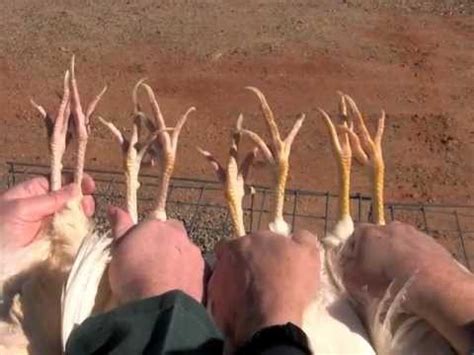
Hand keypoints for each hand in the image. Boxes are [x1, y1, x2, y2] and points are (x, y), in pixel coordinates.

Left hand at [0, 175, 94, 250]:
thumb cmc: (0, 229)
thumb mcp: (22, 208)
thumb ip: (50, 198)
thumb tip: (76, 188)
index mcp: (33, 192)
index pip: (58, 181)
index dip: (74, 181)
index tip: (89, 184)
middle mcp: (43, 207)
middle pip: (69, 198)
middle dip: (82, 199)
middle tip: (88, 205)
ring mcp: (50, 224)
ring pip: (73, 214)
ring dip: (83, 214)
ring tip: (86, 216)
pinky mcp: (55, 241)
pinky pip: (71, 232)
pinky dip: (80, 230)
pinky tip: (84, 228)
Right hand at [107, 207, 204, 303]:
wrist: (159, 304)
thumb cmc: (132, 275)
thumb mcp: (118, 249)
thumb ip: (120, 227)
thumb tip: (114, 207)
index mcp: (156, 225)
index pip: (153, 224)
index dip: (147, 237)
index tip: (140, 251)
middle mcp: (178, 233)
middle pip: (173, 233)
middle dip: (166, 243)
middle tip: (153, 263)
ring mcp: (193, 252)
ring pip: (185, 250)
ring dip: (178, 259)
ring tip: (165, 278)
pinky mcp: (203, 271)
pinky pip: (194, 268)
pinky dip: (187, 273)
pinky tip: (178, 286)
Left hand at [208, 230, 319, 346]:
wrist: (269, 322)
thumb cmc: (290, 285)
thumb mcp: (309, 255)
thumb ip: (302, 239)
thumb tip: (296, 235)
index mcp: (253, 238)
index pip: (258, 240)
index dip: (267, 252)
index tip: (274, 265)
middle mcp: (231, 251)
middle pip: (237, 253)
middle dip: (246, 262)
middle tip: (260, 279)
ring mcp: (218, 274)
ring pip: (226, 272)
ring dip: (235, 279)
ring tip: (251, 295)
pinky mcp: (212, 297)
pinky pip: (221, 293)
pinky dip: (230, 298)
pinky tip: (243, 308)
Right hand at [340, 221, 465, 303]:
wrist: (432, 283)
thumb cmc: (386, 280)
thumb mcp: (354, 280)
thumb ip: (347, 270)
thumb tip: (348, 266)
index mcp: (367, 232)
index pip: (353, 237)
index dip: (353, 253)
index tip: (355, 268)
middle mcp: (389, 226)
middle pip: (377, 238)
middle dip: (376, 252)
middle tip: (378, 273)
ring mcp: (413, 232)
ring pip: (399, 243)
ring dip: (397, 255)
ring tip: (400, 276)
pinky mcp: (432, 242)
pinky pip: (417, 250)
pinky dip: (415, 260)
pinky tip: (416, 276)